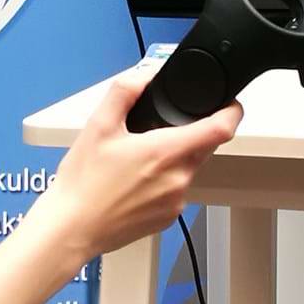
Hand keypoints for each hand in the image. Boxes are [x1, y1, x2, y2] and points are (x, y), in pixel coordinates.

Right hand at [0, 70, 241, 303]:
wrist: (71, 229)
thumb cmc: (83, 184)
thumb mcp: (98, 126)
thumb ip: (125, 91)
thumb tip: (144, 74)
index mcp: (166, 152)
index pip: (222, 128)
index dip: (232, 111)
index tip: (229, 104)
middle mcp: (178, 178)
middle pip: (204, 147)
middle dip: (189, 134)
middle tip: (156, 132)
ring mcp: (176, 201)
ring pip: (188, 169)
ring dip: (172, 159)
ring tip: (135, 162)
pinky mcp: (168, 218)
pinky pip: (176, 191)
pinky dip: (163, 182)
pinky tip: (134, 184)